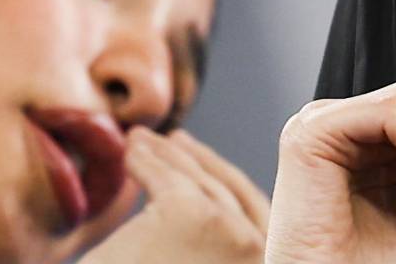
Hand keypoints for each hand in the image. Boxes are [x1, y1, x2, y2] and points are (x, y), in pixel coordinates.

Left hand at [82, 127, 269, 263]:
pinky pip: (167, 174)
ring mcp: (231, 234)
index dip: (231, 191)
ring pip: (201, 181)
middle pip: (236, 195)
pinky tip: (132, 149)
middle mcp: (263, 256)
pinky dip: (146, 158)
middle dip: (203, 165)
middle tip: (177, 144)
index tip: (206, 168)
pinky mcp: (190, 215)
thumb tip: (214, 218)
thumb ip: (213, 255)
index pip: (262, 222)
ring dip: (169, 155)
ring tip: (143, 143)